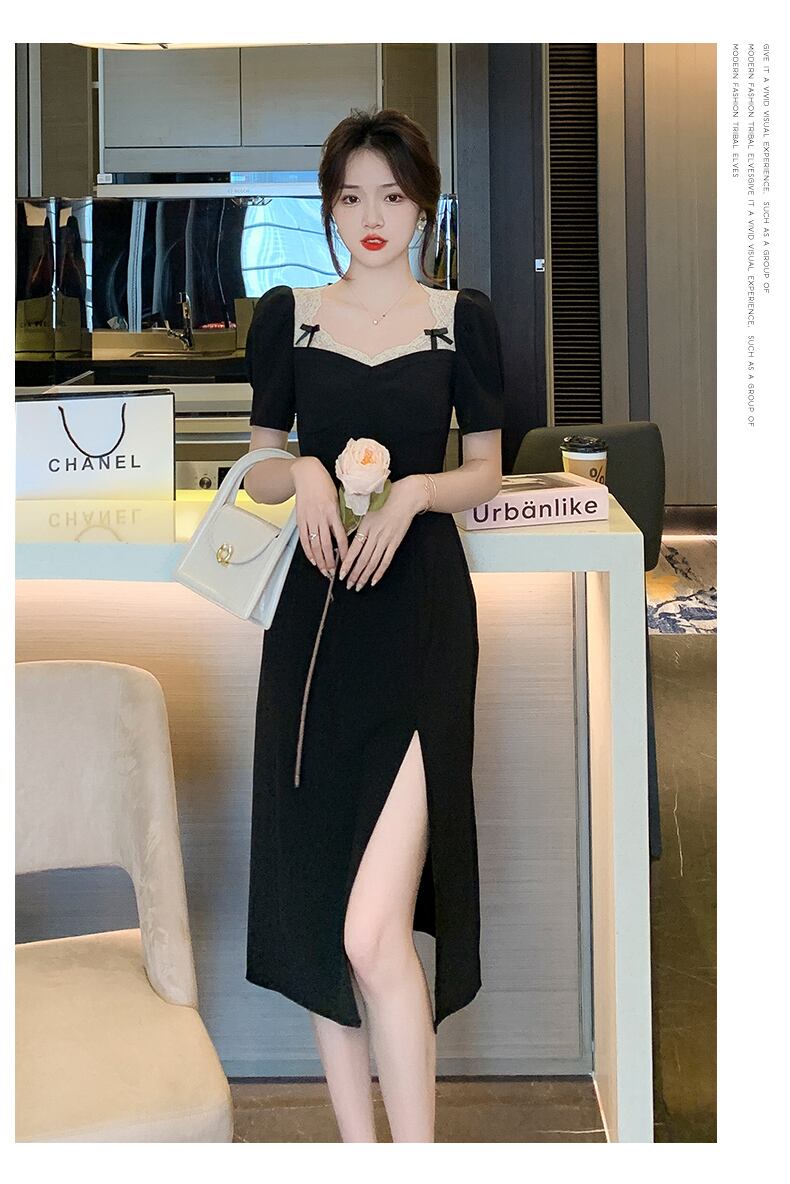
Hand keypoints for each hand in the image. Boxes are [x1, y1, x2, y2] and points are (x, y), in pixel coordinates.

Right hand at [291, 456, 348, 576]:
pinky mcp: (300, 520)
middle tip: (334, 573)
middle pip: (325, 545)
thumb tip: (346, 529)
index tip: (347, 561)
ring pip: (314, 545)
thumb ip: (340, 514)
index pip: (339, 536)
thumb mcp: (337, 497)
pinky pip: (304, 539)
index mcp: (332, 511)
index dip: (343, 551)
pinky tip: (313, 559)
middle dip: (330, 562)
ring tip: (324, 571)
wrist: (306, 473)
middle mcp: (320, 517)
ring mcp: (309, 519)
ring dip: (320, 560)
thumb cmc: (324, 483)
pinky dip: (308, 551)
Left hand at [339, 475, 424, 589]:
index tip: (341, 573)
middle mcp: (374, 535)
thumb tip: (346, 535)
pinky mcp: (395, 543)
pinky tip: (374, 581)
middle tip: (348, 585)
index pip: (353, 549)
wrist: (406, 497)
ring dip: (365, 576)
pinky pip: (386, 560)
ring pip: (373, 563)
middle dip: (354, 574)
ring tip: (358, 586)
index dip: (347, 564)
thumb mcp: (366, 508)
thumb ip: (357, 523)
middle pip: (362, 559)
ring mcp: (386, 540)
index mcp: (365, 526)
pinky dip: (379, 572)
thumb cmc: (385, 499)